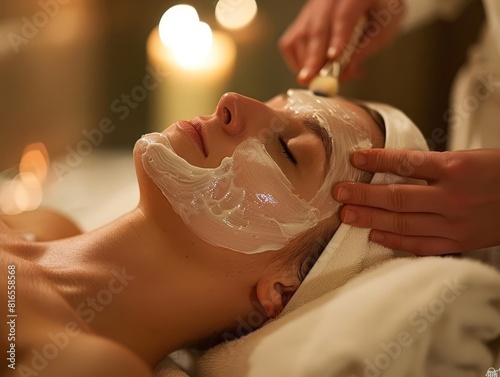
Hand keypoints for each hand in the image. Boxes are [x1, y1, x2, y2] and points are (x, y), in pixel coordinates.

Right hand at [279, 0, 404, 83]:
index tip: (334, 58)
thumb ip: (363, 52)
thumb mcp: (382, 32)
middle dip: (314, 56)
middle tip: (311, 79)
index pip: (343, 15)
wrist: (371, 4)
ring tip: (327, 77)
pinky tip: (313, 70)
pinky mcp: (301, 21)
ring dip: (309, 63)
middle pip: (316, 27)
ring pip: (300, 36)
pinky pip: (290, 43)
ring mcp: (311, 9)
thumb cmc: (379, 17)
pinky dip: (297, 61)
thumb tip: (342, 75)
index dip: (338, 37)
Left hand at [332, 148, 499, 254]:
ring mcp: (454, 224)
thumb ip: (430, 165)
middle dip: (363, 194)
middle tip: (338, 192)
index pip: (406, 162)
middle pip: (397, 196)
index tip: (354, 158)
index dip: (377, 159)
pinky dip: (394, 241)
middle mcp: (452, 197)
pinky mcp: (458, 243)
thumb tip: (388, 166)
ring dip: (370, 218)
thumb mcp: (467, 158)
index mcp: (455, 168)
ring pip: (403, 222)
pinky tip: (373, 235)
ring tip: (346, 215)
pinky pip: (419, 245)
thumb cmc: (497, 173)